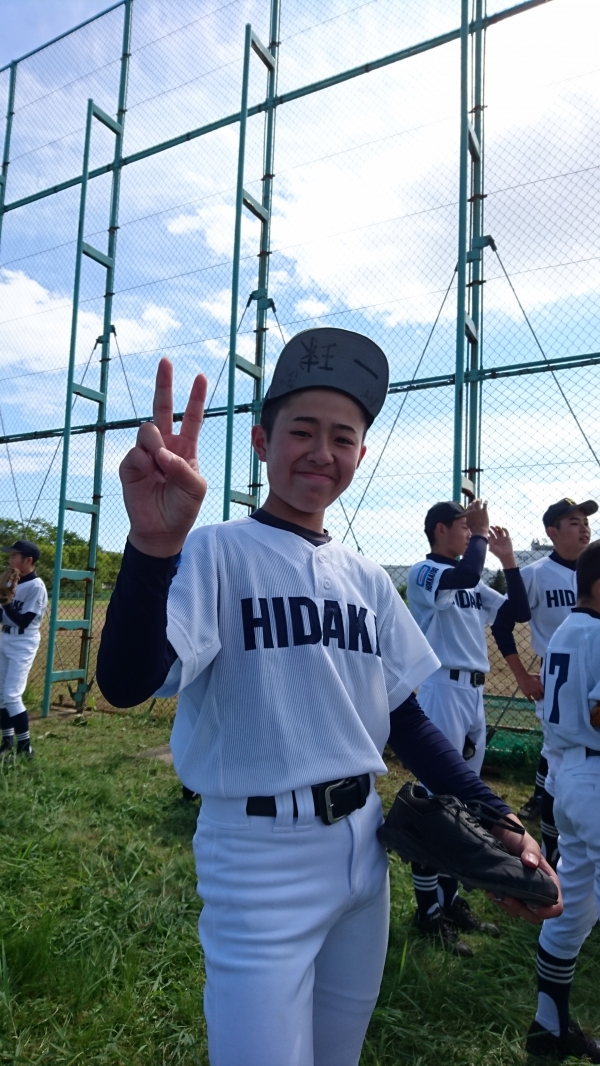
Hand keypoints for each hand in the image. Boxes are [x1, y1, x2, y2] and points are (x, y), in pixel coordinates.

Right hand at [120, 358, 207, 556]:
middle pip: (163, 408)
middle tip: (166, 361)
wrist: (161, 530)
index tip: (201, 377)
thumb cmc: (183, 508)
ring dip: (156, 444)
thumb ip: (184, 468)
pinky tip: (150, 476)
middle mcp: (166, 445)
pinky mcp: (130, 464)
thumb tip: (162, 452)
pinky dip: (145, 463)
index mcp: (186, 447)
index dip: (195, 398)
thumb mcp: (196, 489)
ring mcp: (146, 453)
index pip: (191, 418)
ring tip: (160, 465)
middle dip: (165, 385)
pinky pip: (136, 452)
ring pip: (147, 430)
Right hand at [465, 498, 489, 536]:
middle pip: (473, 503)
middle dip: (475, 501)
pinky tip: (486, 501)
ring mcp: (478, 510)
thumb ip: (467, 518)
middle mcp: (472, 510)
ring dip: (479, 500)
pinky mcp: (484, 511)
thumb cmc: (473, 528)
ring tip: (481, 499)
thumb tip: (467, 517)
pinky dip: (485, 502)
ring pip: (478, 502)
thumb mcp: (467, 523)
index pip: (469, 506)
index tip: (472, 503)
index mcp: (468, 513)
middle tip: (477, 500)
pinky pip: (485, 504)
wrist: (479, 530)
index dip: (471, 504)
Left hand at [486, 820, 562, 924]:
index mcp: (546, 881)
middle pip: (536, 914)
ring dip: (510, 907)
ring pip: (520, 913)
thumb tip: (531, 863)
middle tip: (511, 898)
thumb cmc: (517, 837)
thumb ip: (531, 851)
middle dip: (525, 911)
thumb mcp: (526, 842)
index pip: (556, 904)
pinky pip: (505, 906)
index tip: (538, 908)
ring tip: (500, 892)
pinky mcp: (506, 892)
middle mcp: (535, 890)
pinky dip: (499, 901)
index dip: (549, 910)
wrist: (498, 833)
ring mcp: (520, 893)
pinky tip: (491, 890)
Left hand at [487, 526, 515, 566]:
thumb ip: (488, 542)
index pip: (491, 534)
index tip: (487, 529)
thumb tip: (484, 537)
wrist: (505, 555)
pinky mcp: (508, 538)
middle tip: (491, 526)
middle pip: (495, 531)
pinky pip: (506, 532)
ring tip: (496, 526)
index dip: (489, 531)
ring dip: (498, 528)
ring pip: (500, 531)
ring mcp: (503, 538)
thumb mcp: (491, 547)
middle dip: (493, 529)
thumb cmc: (497, 553)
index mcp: (494, 541)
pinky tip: (502, 528)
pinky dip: (504, 529)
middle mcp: (498, 539)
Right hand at [520, 673, 543, 701]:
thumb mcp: (537, 677)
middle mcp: (537, 690)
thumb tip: (544, 680)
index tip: (544, 694)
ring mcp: (532, 692)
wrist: (522, 676)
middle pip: (541, 697)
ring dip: (537, 699)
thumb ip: (541, 680)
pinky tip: (531, 701)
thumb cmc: (530, 676)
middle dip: (541, 697)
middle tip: (541, 697)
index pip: (545, 693)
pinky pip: (530, 699)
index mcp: (540, 686)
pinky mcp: (527, 694)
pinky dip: (531, 700)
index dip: (545, 694)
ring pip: (536, 699)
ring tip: (537, 699)